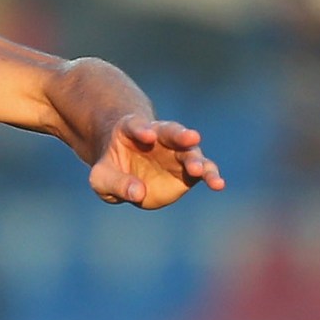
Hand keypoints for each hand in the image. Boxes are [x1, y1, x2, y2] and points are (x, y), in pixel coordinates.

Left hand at [88, 116, 224, 209]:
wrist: (124, 170)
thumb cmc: (110, 167)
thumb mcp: (101, 177)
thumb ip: (116, 183)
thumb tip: (139, 193)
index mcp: (131, 129)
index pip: (137, 126)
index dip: (143, 130)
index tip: (148, 135)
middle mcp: (159, 137)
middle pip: (171, 131)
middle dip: (181, 135)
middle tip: (191, 137)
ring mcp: (175, 152)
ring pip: (190, 151)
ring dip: (197, 160)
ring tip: (199, 169)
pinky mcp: (188, 170)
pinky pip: (203, 170)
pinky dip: (211, 176)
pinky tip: (218, 184)